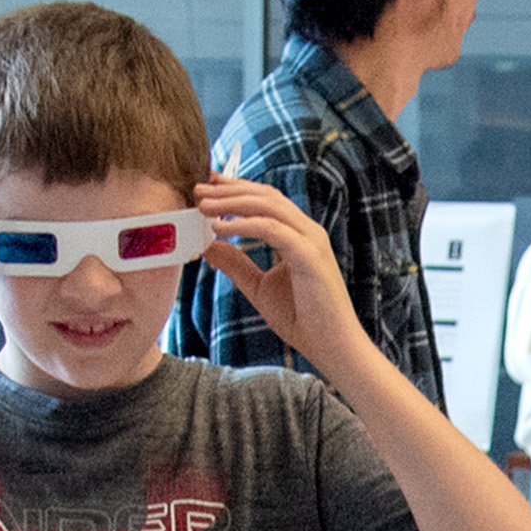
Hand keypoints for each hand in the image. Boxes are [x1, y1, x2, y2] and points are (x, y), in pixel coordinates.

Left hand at [195, 175, 356, 361]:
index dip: (236, 189)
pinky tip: (220, 228)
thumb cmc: (302, 318)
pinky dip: (243, 225)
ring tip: (203, 205)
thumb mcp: (258, 287)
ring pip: (268, 207)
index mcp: (298, 235)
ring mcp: (311, 240)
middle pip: (265, 196)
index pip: (265, 200)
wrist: (331, 346)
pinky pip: (272, 229)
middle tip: (198, 188)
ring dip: (232, 202)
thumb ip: (236, 264)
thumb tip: (208, 246)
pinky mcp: (309, 255)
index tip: (207, 185)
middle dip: (229, 189)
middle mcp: (306, 231)